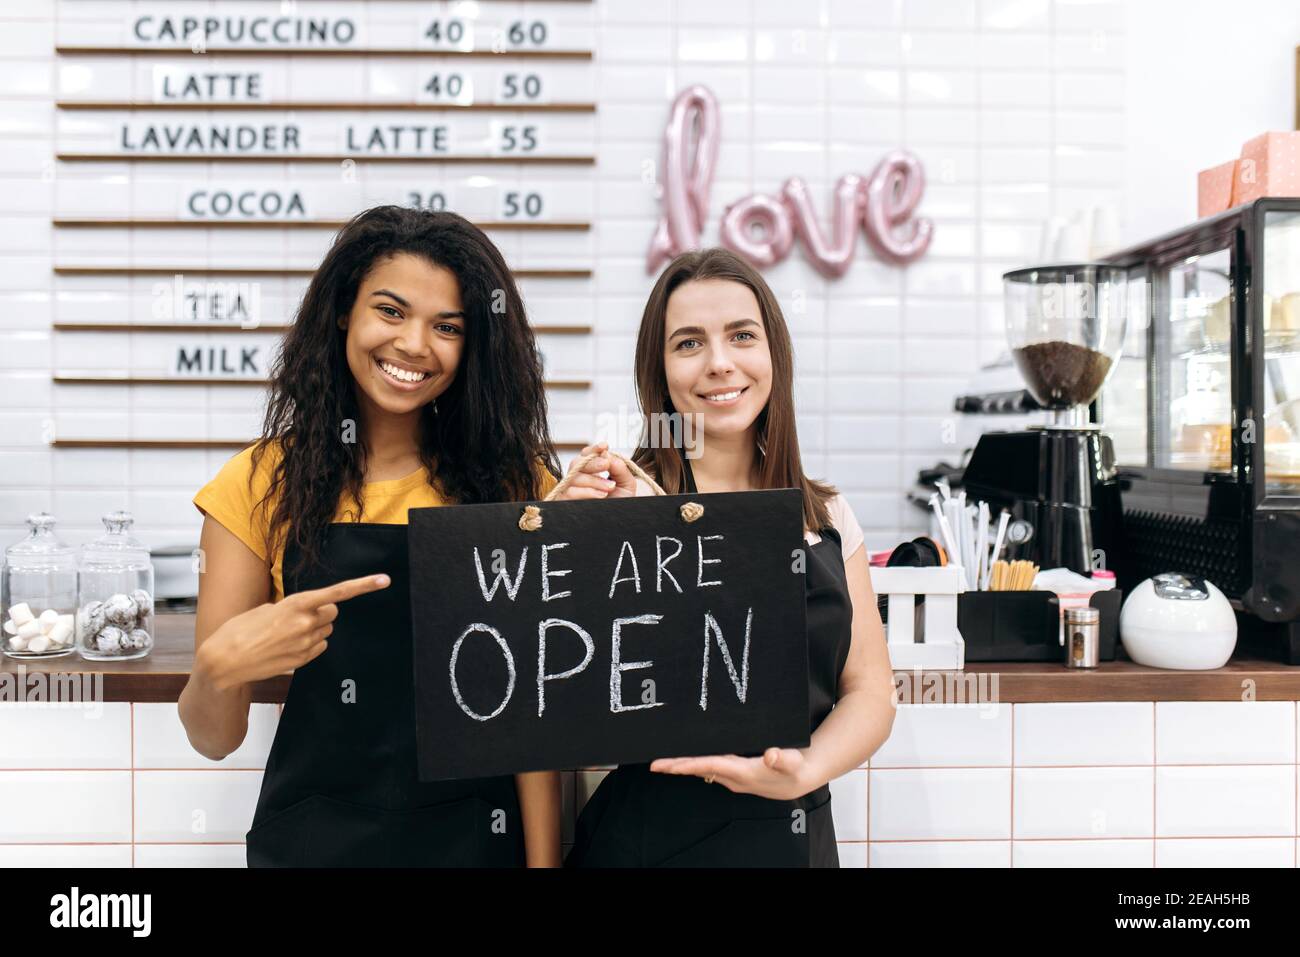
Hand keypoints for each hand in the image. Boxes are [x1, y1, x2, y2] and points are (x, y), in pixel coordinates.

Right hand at [195, 573, 390, 691]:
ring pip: (326, 630)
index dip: (363, 586)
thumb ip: (292, 607)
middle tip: (299, 615)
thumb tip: (307, 610)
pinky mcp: (303, 660)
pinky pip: (319, 646)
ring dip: (314, 628)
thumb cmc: (238, 631)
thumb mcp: (265, 609)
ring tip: (287, 632)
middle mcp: (305, 624)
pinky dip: (310, 643)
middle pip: (333, 612)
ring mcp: (305, 644)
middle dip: (322, 611)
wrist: (224, 661)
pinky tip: (288, 645)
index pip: (337, 592)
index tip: (384, 580)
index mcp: (295, 605)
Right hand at [552, 441, 638, 500]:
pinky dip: (586, 492)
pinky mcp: (564, 502)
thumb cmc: (620, 502)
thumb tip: (606, 454)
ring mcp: (570, 489)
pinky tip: (601, 495)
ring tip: (610, 487)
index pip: (587, 455)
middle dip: (593, 463)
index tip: (605, 446)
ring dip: (594, 480)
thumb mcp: (626, 484)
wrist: (617, 523)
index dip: (594, 449)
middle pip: (577, 463)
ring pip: (574, 477)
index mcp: (591, 470)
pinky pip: (569, 492)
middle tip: (606, 465)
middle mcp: (578, 478)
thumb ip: (619, 468)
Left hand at [650, 747, 815, 800]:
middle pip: (700, 770)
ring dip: (682, 766)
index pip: (711, 766)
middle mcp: (734, 777)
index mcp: (743, 773)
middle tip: (654, 765)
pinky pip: (709, 768)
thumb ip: (782, 758)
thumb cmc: (795, 768)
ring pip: (702, 770)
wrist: (800, 779)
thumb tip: (771, 756)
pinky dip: (694, 763)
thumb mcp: (793, 761)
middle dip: (677, 767)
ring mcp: (733, 777)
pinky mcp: (735, 773)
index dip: (690, 765)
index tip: (671, 766)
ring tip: (662, 763)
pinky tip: (685, 759)